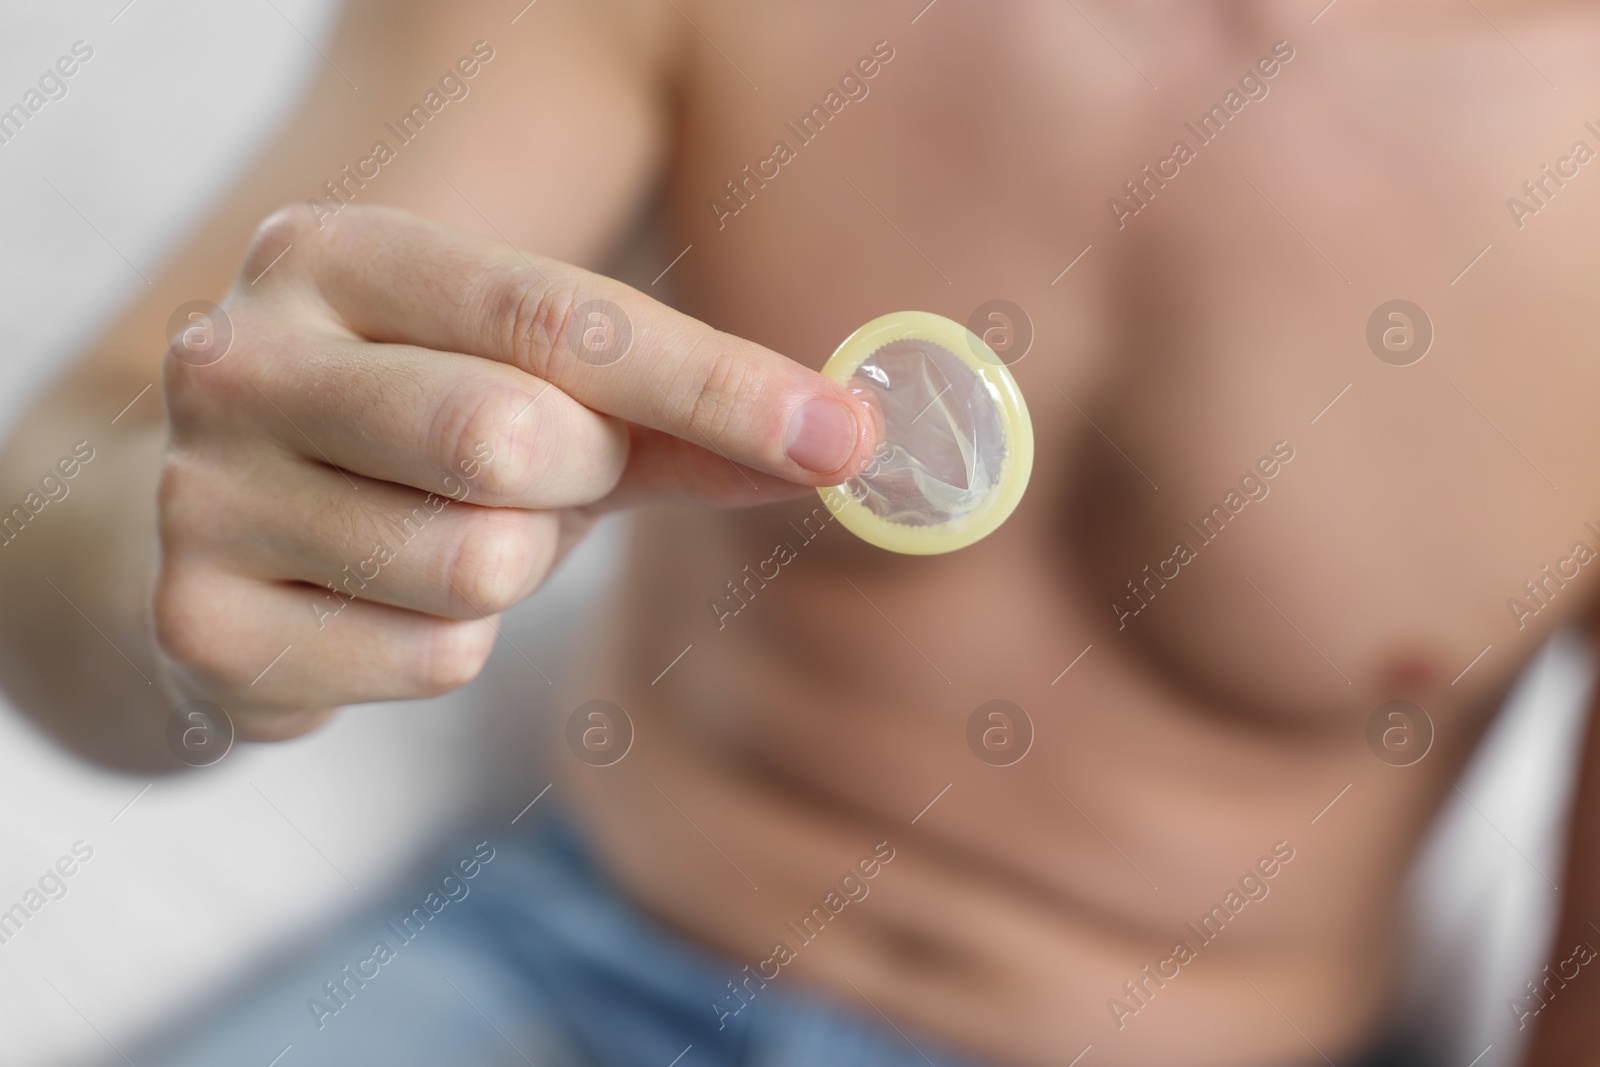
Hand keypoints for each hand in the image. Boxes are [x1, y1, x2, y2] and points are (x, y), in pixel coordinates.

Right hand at [153, 204, 874, 738]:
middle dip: (577, 476)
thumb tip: (846, 442)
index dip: (718, 385)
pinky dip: (452, 643)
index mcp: (335, 256)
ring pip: (479, 566)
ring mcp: (202, 493)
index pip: (558, 318)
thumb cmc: (416, 441)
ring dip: (516, 565)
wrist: (221, 522)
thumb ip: (680, 416)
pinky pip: (432, 658)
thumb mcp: (541, 396)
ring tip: (446, 533)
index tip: (843, 436)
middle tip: (546, 473)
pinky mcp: (201, 622)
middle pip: (507, 438)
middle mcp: (244, 357)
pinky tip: (381, 605)